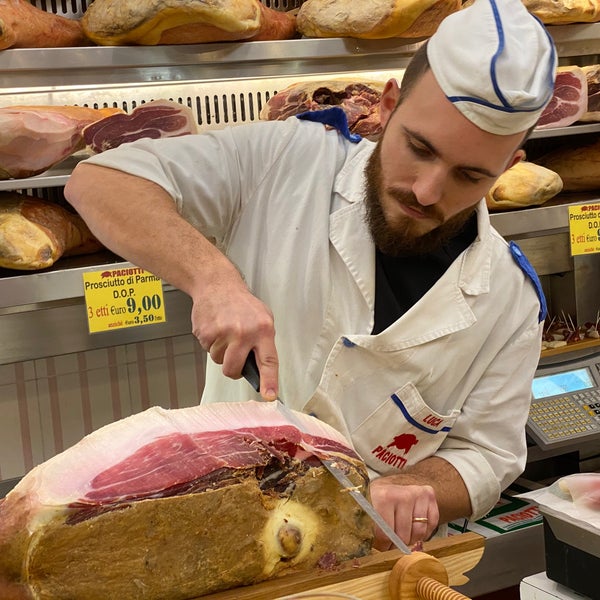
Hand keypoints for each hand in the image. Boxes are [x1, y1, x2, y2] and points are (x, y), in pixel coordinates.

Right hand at [191, 275, 278, 400]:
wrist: (217, 284)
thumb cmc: (241, 303)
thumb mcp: (263, 318)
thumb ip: (263, 343)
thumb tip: (262, 370)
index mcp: (263, 330)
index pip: (268, 361)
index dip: (269, 381)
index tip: (269, 396)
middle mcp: (244, 332)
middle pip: (233, 369)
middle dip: (232, 370)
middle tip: (233, 359)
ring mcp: (223, 332)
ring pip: (218, 360)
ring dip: (220, 351)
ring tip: (224, 331)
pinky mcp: (205, 332)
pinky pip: (206, 349)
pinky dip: (210, 342)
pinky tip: (215, 327)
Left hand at [369, 476, 438, 550]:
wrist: (388, 483)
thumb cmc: (375, 499)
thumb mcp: (366, 510)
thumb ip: (368, 528)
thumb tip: (372, 553)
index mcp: (384, 497)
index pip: (386, 534)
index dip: (382, 546)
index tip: (380, 547)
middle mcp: (404, 494)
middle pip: (403, 536)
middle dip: (396, 545)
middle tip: (390, 544)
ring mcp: (419, 494)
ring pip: (418, 533)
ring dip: (410, 540)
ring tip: (401, 536)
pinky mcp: (430, 496)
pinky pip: (431, 525)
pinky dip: (423, 532)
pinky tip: (413, 528)